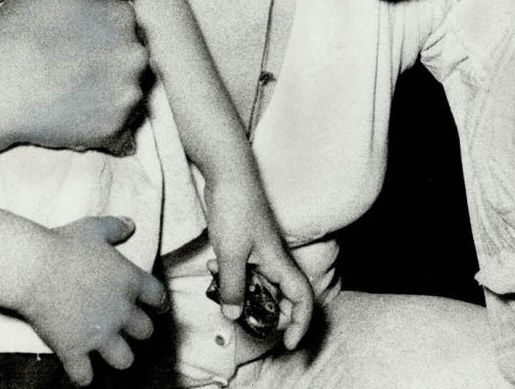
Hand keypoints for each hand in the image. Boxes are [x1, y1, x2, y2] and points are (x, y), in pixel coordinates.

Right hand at [0, 0, 147, 152]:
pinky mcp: (113, 130)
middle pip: (130, 57)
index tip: (71, 38)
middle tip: (68, 66)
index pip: (124, 22)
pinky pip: (123, 131)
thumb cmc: (20, 30)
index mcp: (123, 18)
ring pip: (128, 92)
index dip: (97, 29)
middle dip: (108, 60)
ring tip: (71, 91)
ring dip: (111, 92)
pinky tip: (81, 118)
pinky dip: (108, 127)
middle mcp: (134, 56)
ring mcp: (126, 95)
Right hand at [18, 216, 166, 385]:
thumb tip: (131, 224)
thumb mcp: (94, 228)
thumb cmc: (64, 244)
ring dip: (118, 356)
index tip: (156, 307)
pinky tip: (79, 368)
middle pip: (145, 332)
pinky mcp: (75, 350)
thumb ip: (116, 227)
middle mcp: (120, 312)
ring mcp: (99, 334)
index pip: (158, 297)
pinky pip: (85, 377)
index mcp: (129, 282)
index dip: (158, 303)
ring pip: (124, 360)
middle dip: (138, 331)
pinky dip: (82, 375)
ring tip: (108, 351)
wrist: (34, 268)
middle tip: (126, 327)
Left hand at [203, 171, 314, 349]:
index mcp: (278, 262)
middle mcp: (273, 259)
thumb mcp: (230, 253)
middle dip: (265, 313)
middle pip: (281, 297)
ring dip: (242, 292)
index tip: (288, 343)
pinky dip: (232, 276)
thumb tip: (234, 315)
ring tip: (221, 289)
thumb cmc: (235, 208)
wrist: (227, 173)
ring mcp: (260, 251)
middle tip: (244, 319)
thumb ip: (233, 286)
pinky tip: (212, 268)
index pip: (302, 298)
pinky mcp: (246, 244)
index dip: (300, 323)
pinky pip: (245, 270)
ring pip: (260, 284)